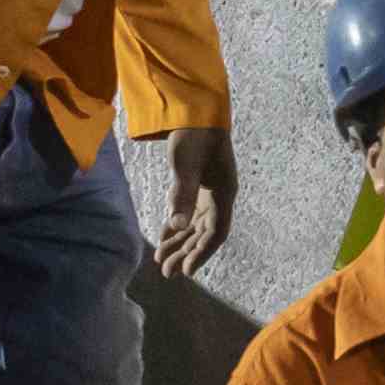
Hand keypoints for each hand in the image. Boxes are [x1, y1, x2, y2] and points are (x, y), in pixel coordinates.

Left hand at [148, 128, 238, 278]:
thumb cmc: (193, 136)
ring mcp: (210, 192)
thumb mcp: (185, 165)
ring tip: (162, 261)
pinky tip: (164, 238)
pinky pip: (189, 214)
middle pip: (204, 233)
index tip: (185, 271)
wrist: (196, 112)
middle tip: (166, 272)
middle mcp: (219, 196)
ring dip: (180, 243)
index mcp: (223, 193)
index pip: (215, 233)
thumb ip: (182, 194)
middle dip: (186, 253)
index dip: (201, 254)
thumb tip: (177, 225)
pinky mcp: (199, 186)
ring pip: (196, 226)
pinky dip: (177, 228)